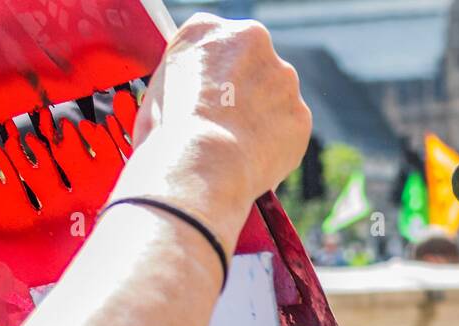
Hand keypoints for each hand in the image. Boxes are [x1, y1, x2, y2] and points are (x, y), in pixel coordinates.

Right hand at [119, 14, 310, 252]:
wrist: (201, 165)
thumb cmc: (168, 135)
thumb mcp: (157, 93)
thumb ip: (184, 84)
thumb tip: (188, 103)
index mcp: (206, 28)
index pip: (214, 45)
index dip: (211, 78)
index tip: (209, 98)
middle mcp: (251, 39)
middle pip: (251, 66)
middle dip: (242, 95)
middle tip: (223, 127)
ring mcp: (282, 77)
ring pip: (274, 99)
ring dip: (261, 120)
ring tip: (234, 150)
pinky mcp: (301, 114)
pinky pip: (288, 133)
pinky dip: (275, 149)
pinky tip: (251, 162)